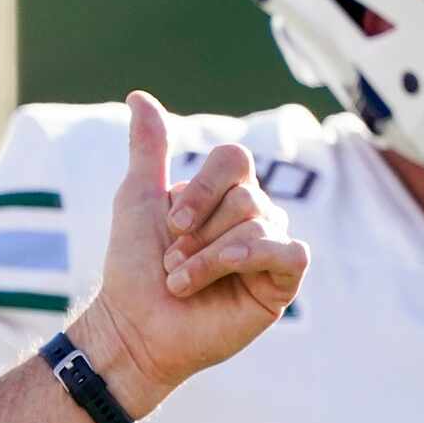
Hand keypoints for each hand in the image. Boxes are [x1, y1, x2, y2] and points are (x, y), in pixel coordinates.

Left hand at [76, 94, 307, 410]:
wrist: (134, 326)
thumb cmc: (134, 268)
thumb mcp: (137, 198)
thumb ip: (148, 149)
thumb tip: (138, 95)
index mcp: (225, 193)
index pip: (233, 159)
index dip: (200, 189)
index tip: (170, 224)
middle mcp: (255, 215)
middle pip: (244, 195)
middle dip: (198, 232)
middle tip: (172, 262)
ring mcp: (270, 248)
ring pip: (259, 224)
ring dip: (208, 256)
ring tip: (181, 282)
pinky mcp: (282, 283)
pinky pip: (289, 252)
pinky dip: (247, 259)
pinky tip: (219, 276)